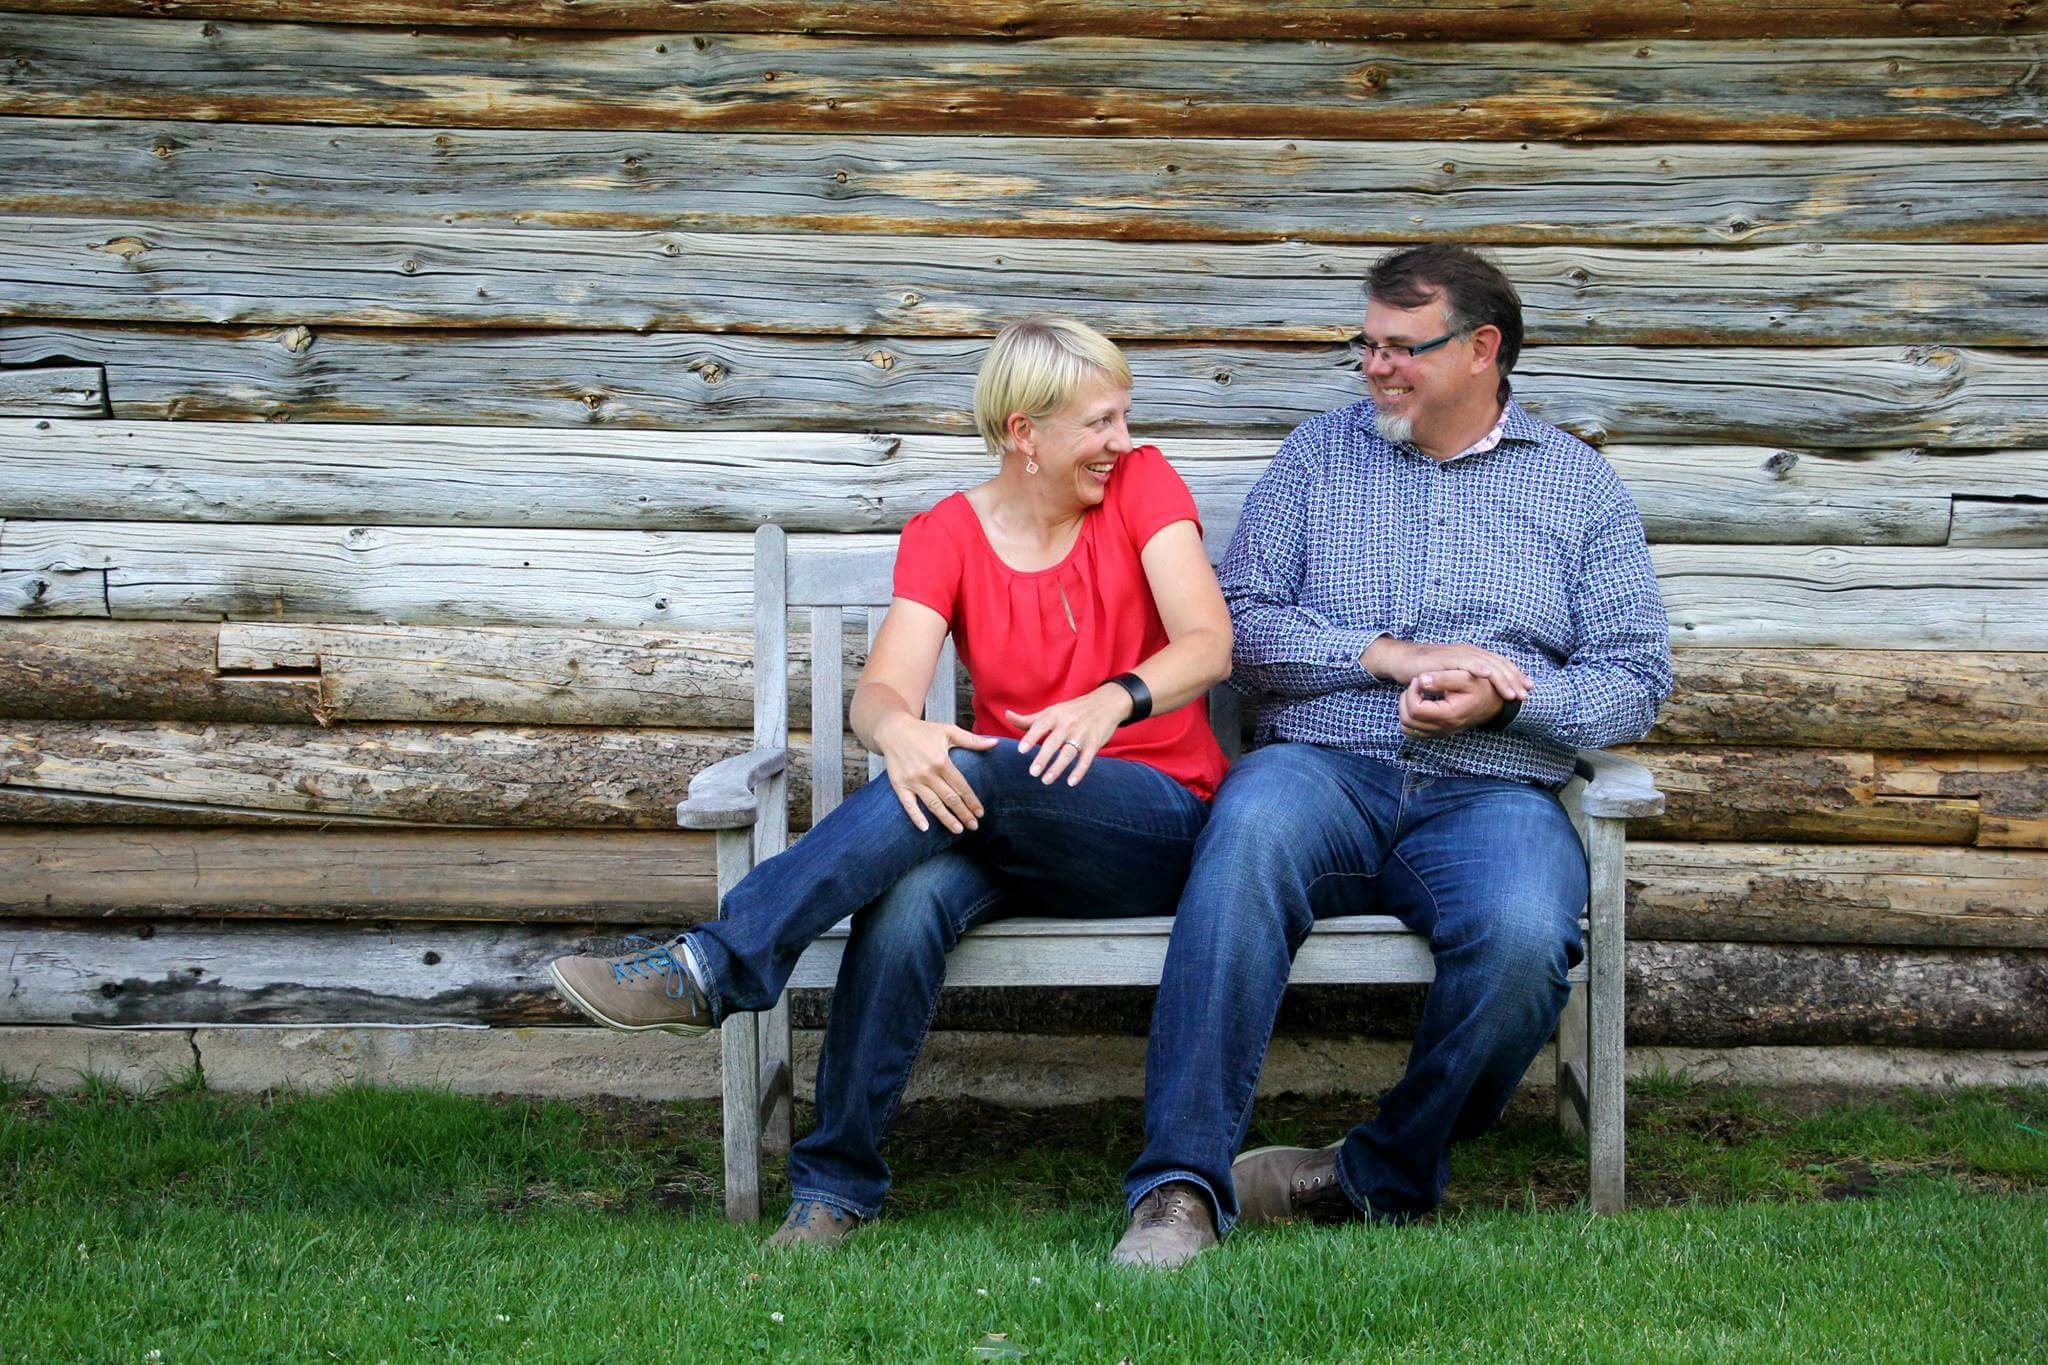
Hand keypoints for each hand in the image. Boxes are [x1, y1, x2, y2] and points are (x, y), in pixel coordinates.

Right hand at [871, 712, 999, 833]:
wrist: (893, 730)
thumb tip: (995, 743)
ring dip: (946, 819)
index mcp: (941, 760)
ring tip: (958, 830)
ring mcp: (912, 780)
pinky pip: (908, 804)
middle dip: (963, 813)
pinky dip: (916, 817)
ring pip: (933, 804)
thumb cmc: (923, 731)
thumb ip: (972, 740)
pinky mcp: (899, 784)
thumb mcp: (948, 731)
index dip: (972, 800)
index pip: (961, 786)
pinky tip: (925, 828)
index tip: (980, 813)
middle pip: (949, 798)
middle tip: (974, 826)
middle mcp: (927, 772)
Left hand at [1004, 683, 1133, 787]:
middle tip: (1033, 772)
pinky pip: (1086, 759)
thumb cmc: (1072, 711)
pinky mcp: (1094, 743)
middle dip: (1043, 757)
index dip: (1030, 737)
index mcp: (1054, 715)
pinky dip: (1079, 771)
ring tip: (1046, 780)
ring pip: (1068, 752)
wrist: (1105, 703)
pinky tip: (1071, 782)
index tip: (1021, 750)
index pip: (1040, 726)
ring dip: (1058, 767)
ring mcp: (1082, 734)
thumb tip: (1006, 715)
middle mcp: (1067, 724)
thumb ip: (1028, 719)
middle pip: (1053, 742)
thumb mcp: (1051, 712)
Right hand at [1364, 638, 1529, 702]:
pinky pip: (1464, 661)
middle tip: (1525, 694)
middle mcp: (1468, 651)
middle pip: (1498, 663)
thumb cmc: (1426, 671)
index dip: (1515, 676)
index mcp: (1472, 655)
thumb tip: (1482, 691)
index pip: (1499, 664)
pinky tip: (1487, 675)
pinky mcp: (1445, 657)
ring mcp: (1458, 653)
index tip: (1527, 689)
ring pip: (1486, 663)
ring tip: (1512, 692)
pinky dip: (1477, 667)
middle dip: (1514, 679)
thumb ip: (1467, 680)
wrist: (1402, 661)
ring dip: (1501, 678)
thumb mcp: (1452, 676)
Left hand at [1398, 670, 1505, 737]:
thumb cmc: (1482, 688)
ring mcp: (1440, 732)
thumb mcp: (1466, 678)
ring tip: (1417, 693)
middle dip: (1407, 699)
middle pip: (1408, 720)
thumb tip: (1421, 680)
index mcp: (1448, 714)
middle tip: (1416, 684)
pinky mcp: (1438, 732)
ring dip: (1406, 708)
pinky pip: (1414, 732)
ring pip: (1407, 728)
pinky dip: (1411, 718)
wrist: (1494, 703)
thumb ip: (1443, 678)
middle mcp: (1443, 727)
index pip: (1415, 709)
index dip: (1412, 692)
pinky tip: (1420, 703)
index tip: (1420, 678)